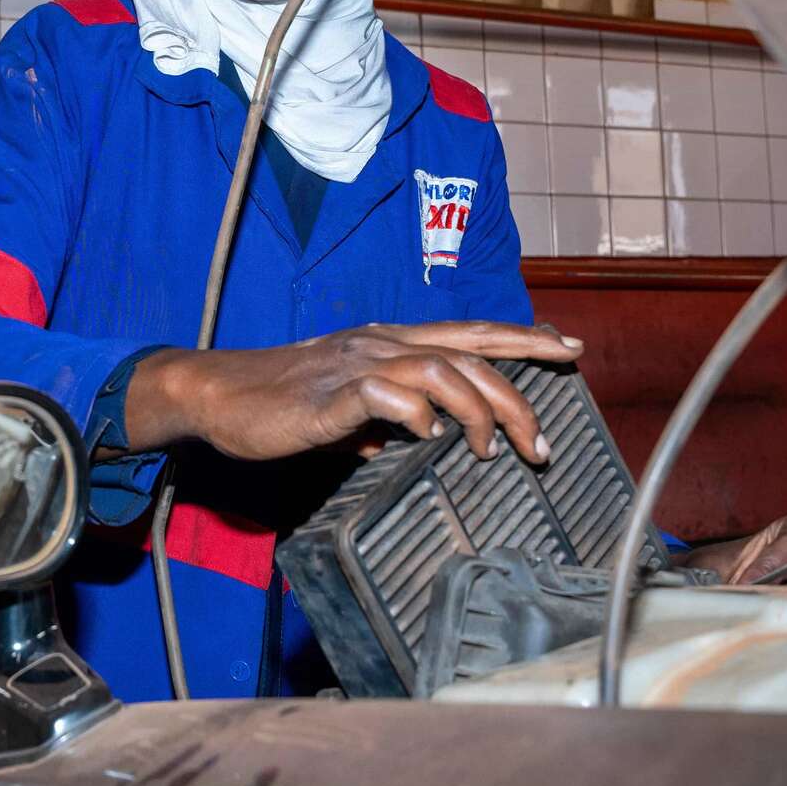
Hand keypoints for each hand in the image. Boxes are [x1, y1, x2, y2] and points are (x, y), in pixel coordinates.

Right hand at [124, 322, 583, 464]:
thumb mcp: (344, 405)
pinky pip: (389, 395)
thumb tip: (407, 437)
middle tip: (542, 444)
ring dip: (478, 412)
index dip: (521, 337)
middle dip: (517, 396)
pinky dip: (418, 415)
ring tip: (491, 452)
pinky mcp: (332, 394)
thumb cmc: (280, 399)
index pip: (468, 333)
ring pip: (441, 370)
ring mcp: (357, 363)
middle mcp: (381, 342)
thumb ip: (381, 414)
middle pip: (469, 354)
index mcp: (388, 341)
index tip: (568, 347)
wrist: (218, 393)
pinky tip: (427, 439)